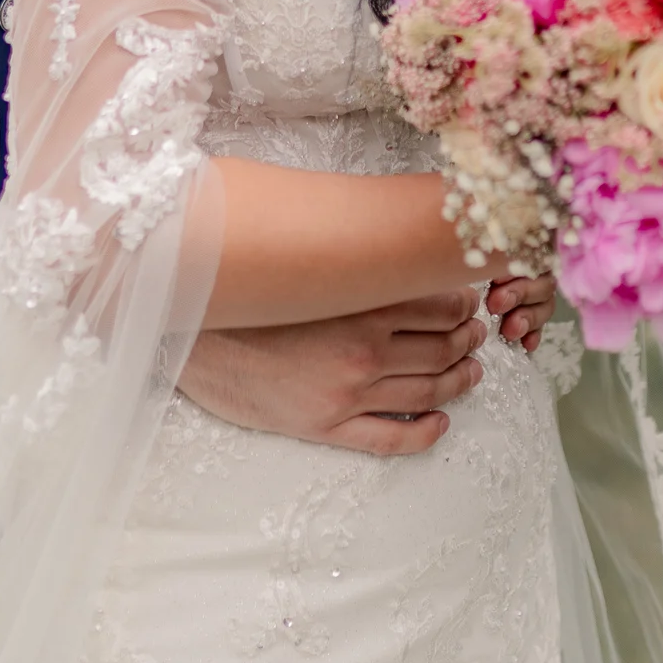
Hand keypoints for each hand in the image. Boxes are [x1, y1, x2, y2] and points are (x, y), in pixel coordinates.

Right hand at [178, 274, 551, 457]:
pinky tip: (440, 423)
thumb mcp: (299, 259)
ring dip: (459, 382)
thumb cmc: (241, 292)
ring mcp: (347, 395)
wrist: (183, 335)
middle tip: (479, 335)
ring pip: (427, 391)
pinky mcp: (325, 427)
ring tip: (471, 372)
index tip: (471, 298)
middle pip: (443, 349)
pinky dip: (425, 432)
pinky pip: (391, 438)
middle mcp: (363, 352)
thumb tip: (381, 224)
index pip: (439, 305)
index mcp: (359, 304)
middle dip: (469, 341)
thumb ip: (346, 248)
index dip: (465, 303)